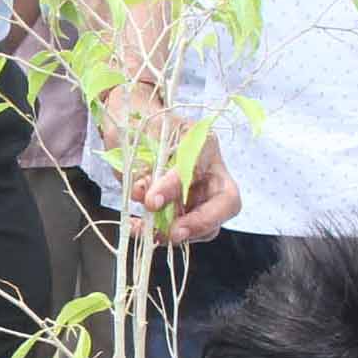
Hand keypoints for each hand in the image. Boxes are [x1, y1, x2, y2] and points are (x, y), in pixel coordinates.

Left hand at [104, 88, 239, 245]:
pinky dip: (163, 235)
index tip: (151, 201)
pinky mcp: (188, 210)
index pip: (199, 167)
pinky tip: (139, 229)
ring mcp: (202, 192)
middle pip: (227, 202)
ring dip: (180, 233)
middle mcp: (210, 169)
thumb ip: (141, 167)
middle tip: (174, 232)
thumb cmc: (137, 123)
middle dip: (202, 222)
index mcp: (203, 142)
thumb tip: (143, 194)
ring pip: (209, 224)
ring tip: (150, 232)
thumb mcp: (136, 140)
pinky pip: (184, 230)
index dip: (176, 187)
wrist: (131, 123)